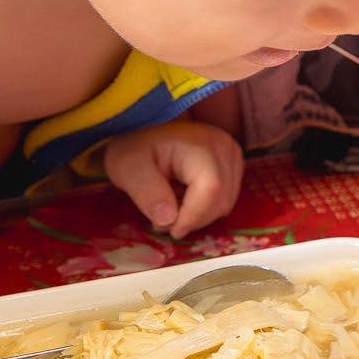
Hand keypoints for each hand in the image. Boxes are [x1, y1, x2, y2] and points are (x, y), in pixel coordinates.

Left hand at [102, 121, 244, 238]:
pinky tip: (184, 199)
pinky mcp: (232, 164)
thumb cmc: (133, 147)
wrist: (143, 129)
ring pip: (225, 204)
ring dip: (198, 215)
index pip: (210, 190)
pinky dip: (205, 208)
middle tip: (162, 220)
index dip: (192, 217)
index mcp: (201, 145)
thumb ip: (146, 191)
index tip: (169, 229)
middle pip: (221, 201)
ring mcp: (232, 155)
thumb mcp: (126, 167)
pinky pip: (226, 199)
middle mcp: (225, 148)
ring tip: (170, 206)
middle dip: (192, 219)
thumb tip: (168, 219)